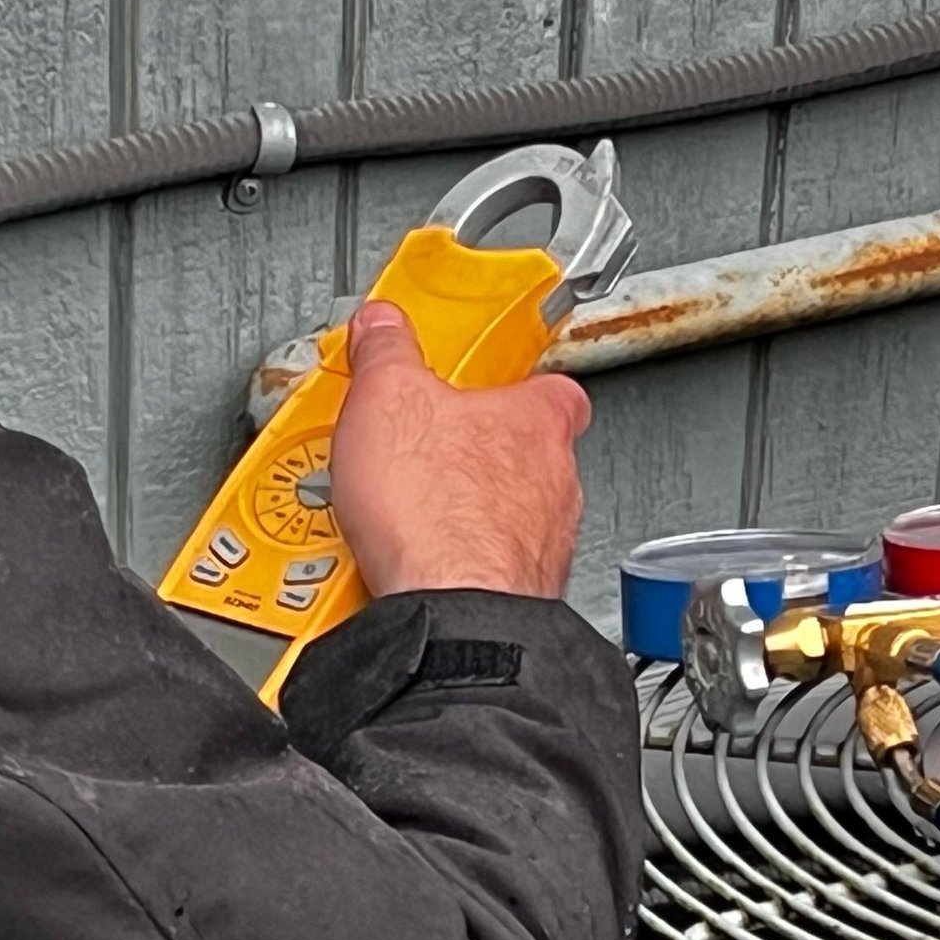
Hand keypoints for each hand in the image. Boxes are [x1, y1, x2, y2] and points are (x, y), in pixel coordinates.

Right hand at [329, 299, 589, 600]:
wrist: (450, 611)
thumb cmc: (437, 512)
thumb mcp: (387, 398)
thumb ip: (386, 354)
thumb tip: (381, 328)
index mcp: (539, 420)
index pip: (550, 387)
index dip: (514, 385)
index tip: (479, 385)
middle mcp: (557, 484)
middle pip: (528, 455)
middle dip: (479, 457)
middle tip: (426, 458)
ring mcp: (545, 546)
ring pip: (514, 518)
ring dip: (471, 517)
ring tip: (410, 518)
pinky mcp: (523, 597)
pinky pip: (494, 572)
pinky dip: (464, 569)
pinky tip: (420, 568)